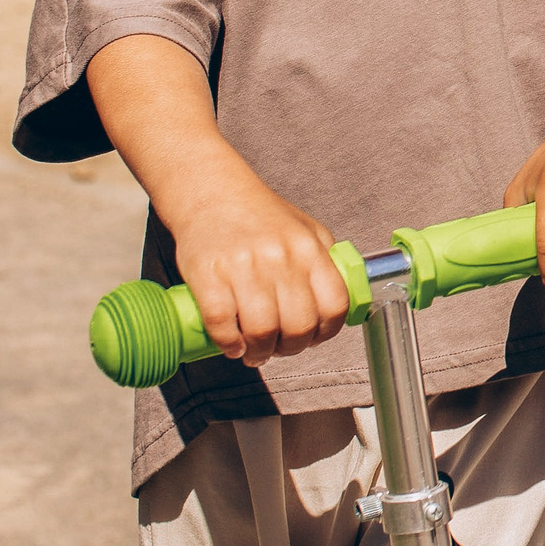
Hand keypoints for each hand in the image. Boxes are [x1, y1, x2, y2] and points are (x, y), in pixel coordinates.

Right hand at [169, 174, 351, 367]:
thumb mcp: (305, 230)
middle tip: (278, 349)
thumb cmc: (258, 216)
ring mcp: (243, 266)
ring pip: (262, 331)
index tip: (313, 339)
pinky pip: (222, 325)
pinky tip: (231, 343)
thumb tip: (337, 303)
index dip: (326, 333)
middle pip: (298, 326)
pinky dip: (228, 344)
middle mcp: (280, 257)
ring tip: (254, 350)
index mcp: (309, 248)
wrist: (212, 193)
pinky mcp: (208, 275)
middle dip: (290, 349)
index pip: (335, 305)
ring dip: (259, 352)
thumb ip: (324, 263)